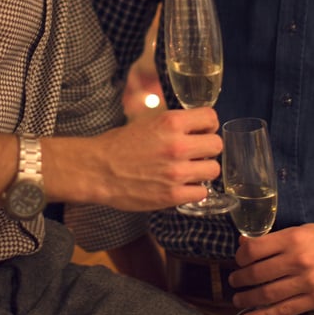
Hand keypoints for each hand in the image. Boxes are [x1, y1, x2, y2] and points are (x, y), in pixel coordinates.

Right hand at [48, 108, 221, 212]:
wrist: (96, 170)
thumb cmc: (117, 145)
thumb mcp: (146, 122)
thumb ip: (172, 124)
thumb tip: (193, 125)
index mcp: (171, 122)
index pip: (211, 118)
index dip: (208, 125)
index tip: (202, 131)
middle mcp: (178, 145)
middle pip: (217, 145)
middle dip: (207, 149)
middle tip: (196, 154)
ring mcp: (177, 172)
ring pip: (213, 170)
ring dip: (203, 171)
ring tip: (189, 171)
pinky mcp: (172, 195)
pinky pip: (201, 193)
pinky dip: (194, 190)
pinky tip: (181, 186)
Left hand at [227, 222, 313, 314]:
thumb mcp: (302, 230)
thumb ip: (275, 239)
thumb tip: (245, 245)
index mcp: (292, 238)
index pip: (255, 250)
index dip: (240, 257)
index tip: (238, 261)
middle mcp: (298, 260)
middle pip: (257, 273)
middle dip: (240, 279)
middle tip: (233, 281)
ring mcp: (307, 282)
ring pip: (267, 294)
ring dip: (247, 299)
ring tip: (237, 299)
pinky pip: (284, 310)